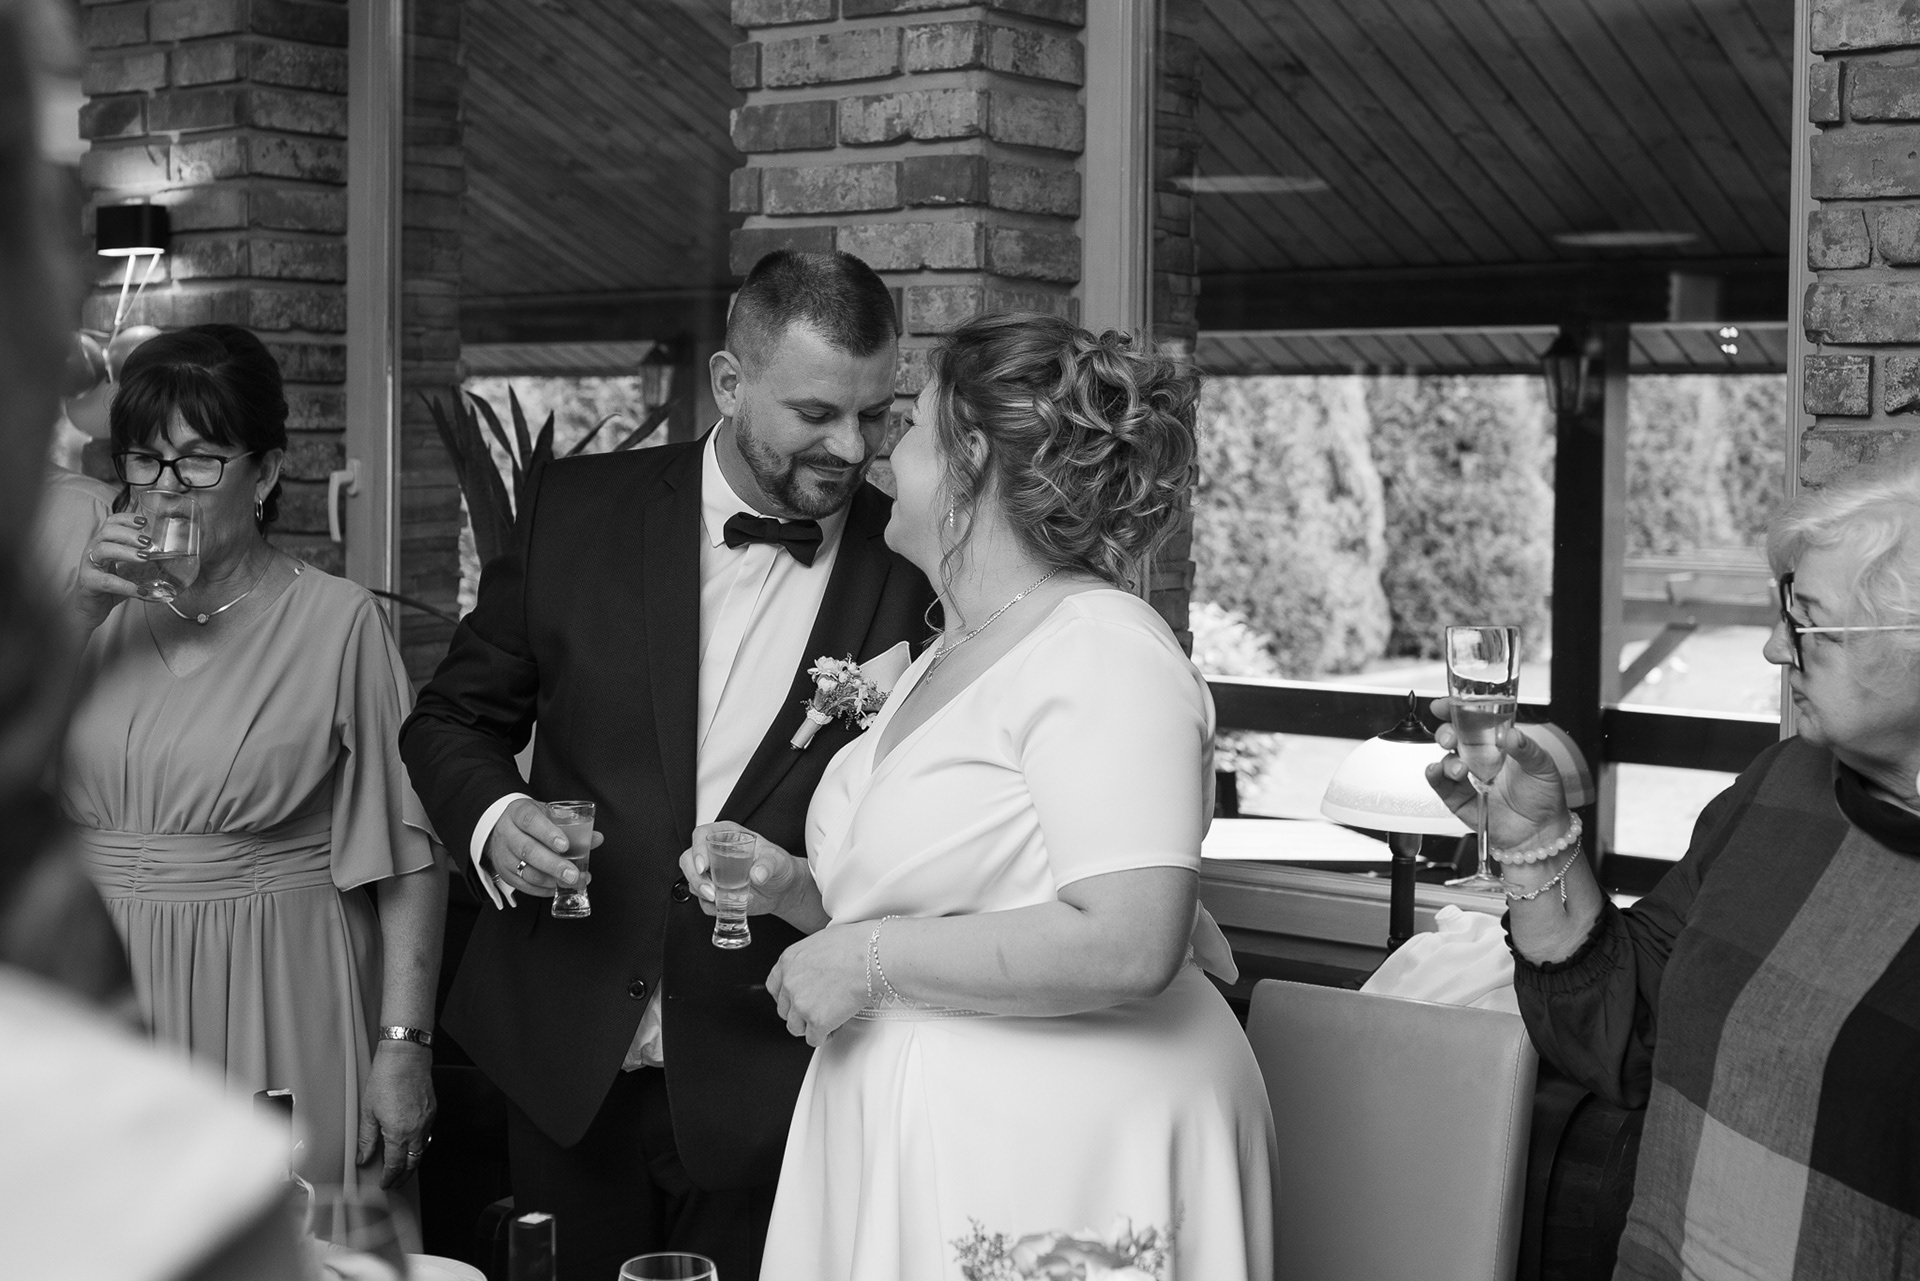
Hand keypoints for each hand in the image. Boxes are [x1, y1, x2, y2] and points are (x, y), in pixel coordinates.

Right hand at [72, 512, 146, 628]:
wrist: (89, 608)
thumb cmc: (109, 586)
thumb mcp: (126, 569)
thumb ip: (142, 562)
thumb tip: (171, 560)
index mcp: (103, 543)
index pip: (111, 523)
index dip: (126, 519)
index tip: (144, 521)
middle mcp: (93, 551)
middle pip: (107, 532)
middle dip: (129, 534)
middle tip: (148, 542)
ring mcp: (89, 566)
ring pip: (103, 550)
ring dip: (126, 552)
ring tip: (144, 558)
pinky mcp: (89, 583)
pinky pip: (107, 581)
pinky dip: (126, 585)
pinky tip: (141, 591)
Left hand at [356, 1040, 435, 1187]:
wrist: (406, 1056)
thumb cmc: (386, 1077)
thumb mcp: (368, 1111)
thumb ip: (366, 1138)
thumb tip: (363, 1157)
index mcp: (398, 1133)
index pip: (395, 1165)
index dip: (389, 1177)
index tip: (385, 1184)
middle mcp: (416, 1129)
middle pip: (413, 1162)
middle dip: (404, 1176)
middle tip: (395, 1182)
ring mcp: (427, 1120)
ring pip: (422, 1149)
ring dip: (413, 1161)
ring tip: (403, 1167)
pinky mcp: (433, 1110)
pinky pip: (428, 1135)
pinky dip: (420, 1144)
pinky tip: (412, 1143)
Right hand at [484, 797, 599, 898]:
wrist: (504, 827)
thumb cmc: (531, 820)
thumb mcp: (549, 814)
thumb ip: (573, 824)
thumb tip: (596, 838)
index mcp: (519, 812)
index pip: (530, 821)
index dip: (548, 833)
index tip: (565, 845)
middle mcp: (507, 833)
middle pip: (527, 850)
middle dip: (553, 864)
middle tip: (573, 874)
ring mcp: (503, 854)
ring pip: (525, 871)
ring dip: (551, 880)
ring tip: (572, 881)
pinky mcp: (504, 872)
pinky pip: (523, 884)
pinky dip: (542, 889)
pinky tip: (558, 887)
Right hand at [678, 822, 804, 917]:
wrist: (782, 889)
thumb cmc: (778, 867)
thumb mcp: (777, 861)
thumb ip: (768, 865)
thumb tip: (757, 874)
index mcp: (728, 836)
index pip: (702, 834)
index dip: (698, 849)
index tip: (703, 866)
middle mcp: (715, 853)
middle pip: (688, 859)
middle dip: (695, 877)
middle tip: (710, 890)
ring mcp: (712, 874)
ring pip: (692, 881)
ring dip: (702, 892)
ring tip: (723, 898)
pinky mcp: (714, 892)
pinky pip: (703, 901)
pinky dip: (711, 906)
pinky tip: (727, 904)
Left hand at [766, 921, 869, 1046]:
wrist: (870, 956)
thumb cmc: (855, 945)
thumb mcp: (820, 942)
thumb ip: (809, 960)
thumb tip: (815, 969)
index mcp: (788, 960)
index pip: (773, 986)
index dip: (787, 995)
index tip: (796, 998)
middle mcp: (790, 983)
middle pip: (784, 1009)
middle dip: (800, 1011)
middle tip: (817, 1007)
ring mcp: (801, 1004)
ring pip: (795, 1027)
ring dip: (810, 1025)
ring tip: (827, 1017)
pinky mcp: (817, 1021)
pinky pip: (814, 1039)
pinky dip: (825, 1035)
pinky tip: (835, 1025)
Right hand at [1425, 698, 1571, 852]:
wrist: (1540, 832)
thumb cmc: (1543, 796)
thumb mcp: (1542, 767)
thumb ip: (1527, 749)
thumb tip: (1511, 734)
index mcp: (1497, 743)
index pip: (1472, 720)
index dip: (1455, 710)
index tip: (1444, 705)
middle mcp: (1479, 758)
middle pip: (1452, 736)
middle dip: (1445, 732)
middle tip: (1450, 737)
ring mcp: (1468, 777)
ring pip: (1446, 759)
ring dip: (1447, 760)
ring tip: (1461, 769)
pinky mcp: (1458, 798)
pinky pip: (1440, 784)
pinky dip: (1434, 775)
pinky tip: (1438, 772)